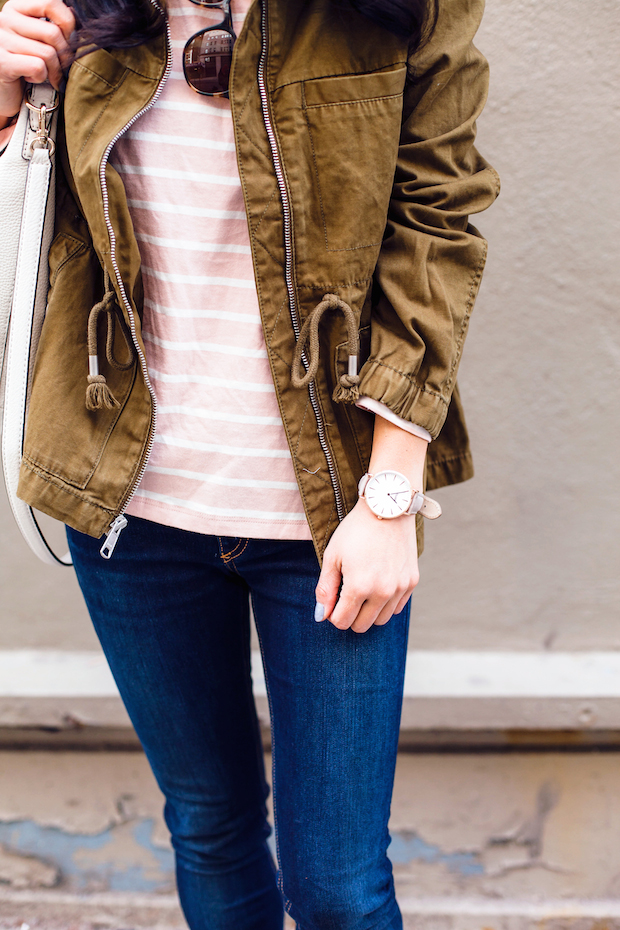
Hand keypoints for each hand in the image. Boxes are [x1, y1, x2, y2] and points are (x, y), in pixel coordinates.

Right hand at [0, 0, 74, 120]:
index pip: (50, 2)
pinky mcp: (2, 63)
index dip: (67, 23)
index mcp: (15, 8)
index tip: (68, 39)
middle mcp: (4, 19)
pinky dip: (41, 77)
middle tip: (60, 66)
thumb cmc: (25, 64)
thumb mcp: (36, 39)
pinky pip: (38, 67)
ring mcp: (0, 40)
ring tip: (47, 75)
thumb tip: (75, 18)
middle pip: (53, 33)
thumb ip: (50, 25)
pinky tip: (32, 78)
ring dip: (54, 70)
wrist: (4, 93)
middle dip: (64, 55)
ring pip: (48, 53)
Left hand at [315, 498, 419, 633]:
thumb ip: (326, 588)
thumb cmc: (355, 530)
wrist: (387, 507)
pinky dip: (386, 603)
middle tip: (346, 596)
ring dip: (369, 612)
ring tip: (362, 590)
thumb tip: (321, 615)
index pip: (342, 621)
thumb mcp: (332, 556)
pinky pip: (396, 608)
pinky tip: (378, 585)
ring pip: (381, 620)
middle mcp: (382, 591)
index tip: (332, 601)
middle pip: (362, 626)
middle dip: (350, 616)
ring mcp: (400, 588)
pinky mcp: (412, 582)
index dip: (332, 614)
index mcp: (359, 586)